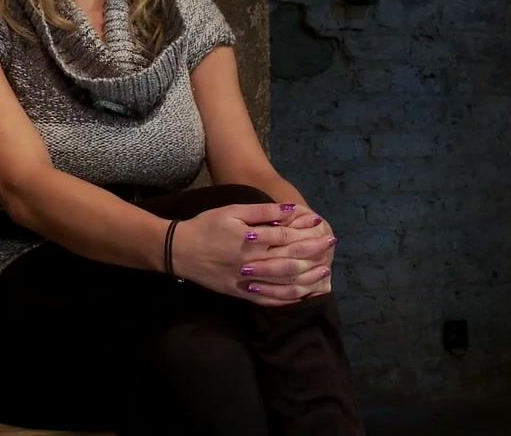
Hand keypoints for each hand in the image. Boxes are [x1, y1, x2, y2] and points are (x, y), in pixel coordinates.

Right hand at [170, 202, 326, 306]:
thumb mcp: (233, 210)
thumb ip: (263, 212)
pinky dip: (287, 299)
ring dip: (307, 278)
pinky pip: (268, 301)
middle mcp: (252, 263)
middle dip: (313, 254)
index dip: (307, 232)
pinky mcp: (241, 294)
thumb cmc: (207, 225)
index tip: (323, 227)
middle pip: (290, 260)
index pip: (287, 238)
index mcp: (251, 240)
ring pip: (283, 283)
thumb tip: (290, 211)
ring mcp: (247, 282)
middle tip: (331, 247)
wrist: (179, 250)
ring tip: (325, 273)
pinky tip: (301, 296)